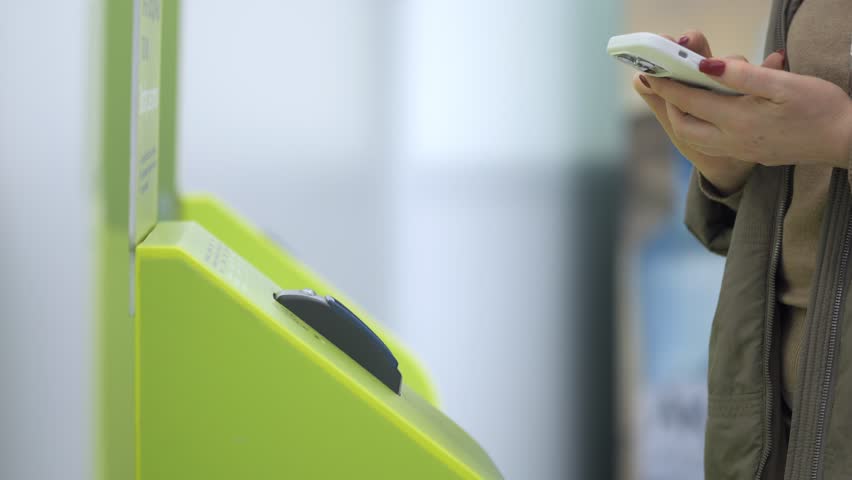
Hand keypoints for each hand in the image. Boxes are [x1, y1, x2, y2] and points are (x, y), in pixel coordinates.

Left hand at [643, 40, 851, 173]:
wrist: (845, 141)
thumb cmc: (820, 108)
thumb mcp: (783, 84)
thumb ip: (742, 75)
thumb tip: (706, 65)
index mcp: (736, 120)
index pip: (689, 101)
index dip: (667, 85)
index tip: (650, 71)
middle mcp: (731, 140)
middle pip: (684, 126)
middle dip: (670, 105)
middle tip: (666, 83)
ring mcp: (740, 150)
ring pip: (696, 138)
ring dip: (684, 117)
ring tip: (682, 96)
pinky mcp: (750, 154)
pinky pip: (712, 142)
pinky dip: (701, 126)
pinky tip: (708, 112)